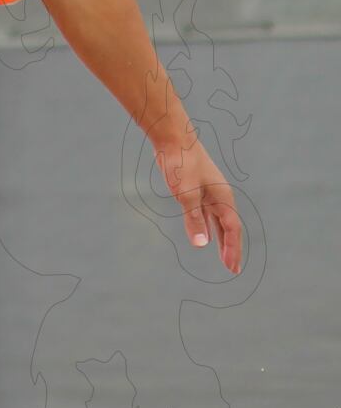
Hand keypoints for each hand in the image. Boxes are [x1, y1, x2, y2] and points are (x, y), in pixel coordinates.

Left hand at [153, 134, 243, 273]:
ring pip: (219, 222)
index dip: (232, 250)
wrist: (173, 138)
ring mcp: (209, 193)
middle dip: (231, 249)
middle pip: (229, 228)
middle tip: (233, 269)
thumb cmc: (181, 164)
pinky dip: (209, 227)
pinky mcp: (197, 190)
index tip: (232, 268)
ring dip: (222, 240)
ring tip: (224, 257)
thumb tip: (202, 244)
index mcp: (223, 198)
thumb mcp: (186, 194)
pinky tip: (206, 236)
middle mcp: (220, 196)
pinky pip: (207, 215)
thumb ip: (194, 219)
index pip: (232, 229)